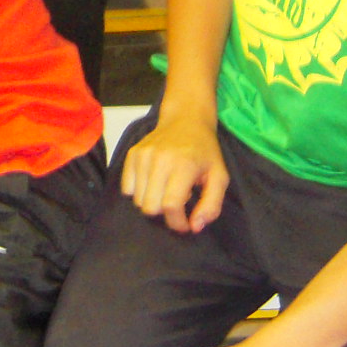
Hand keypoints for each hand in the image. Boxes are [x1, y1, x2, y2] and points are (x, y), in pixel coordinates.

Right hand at [122, 109, 228, 233]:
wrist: (186, 120)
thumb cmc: (204, 151)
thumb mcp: (219, 178)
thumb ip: (211, 206)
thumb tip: (194, 227)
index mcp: (183, 166)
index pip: (170, 206)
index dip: (178, 223)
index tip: (186, 224)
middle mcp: (159, 160)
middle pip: (150, 207)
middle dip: (165, 213)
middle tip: (177, 202)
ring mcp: (142, 156)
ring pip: (137, 201)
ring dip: (153, 201)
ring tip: (167, 188)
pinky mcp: (132, 154)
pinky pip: (127, 189)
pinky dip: (140, 192)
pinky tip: (154, 182)